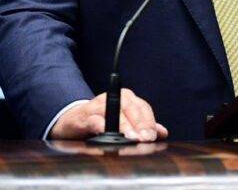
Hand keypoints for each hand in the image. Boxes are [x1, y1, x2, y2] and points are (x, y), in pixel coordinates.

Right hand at [48, 89, 168, 141]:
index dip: (149, 122)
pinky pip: (94, 120)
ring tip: (131, 138)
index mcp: (127, 98)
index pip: (143, 108)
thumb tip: (163, 132)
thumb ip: (143, 126)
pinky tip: (107, 134)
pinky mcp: (84, 116)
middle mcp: (114, 97)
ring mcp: (98, 105)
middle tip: (145, 139)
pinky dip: (101, 127)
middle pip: (131, 108)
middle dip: (139, 125)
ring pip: (115, 113)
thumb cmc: (103, 121)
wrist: (74, 121)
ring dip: (124, 126)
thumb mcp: (125, 122)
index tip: (153, 136)